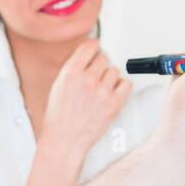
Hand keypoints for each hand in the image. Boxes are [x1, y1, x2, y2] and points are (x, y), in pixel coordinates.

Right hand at [40, 39, 130, 159]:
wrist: (64, 139)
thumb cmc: (59, 117)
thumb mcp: (58, 86)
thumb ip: (74, 69)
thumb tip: (88, 56)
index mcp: (70, 73)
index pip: (90, 46)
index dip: (93, 49)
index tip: (94, 53)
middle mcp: (86, 80)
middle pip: (104, 58)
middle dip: (100, 67)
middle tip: (95, 78)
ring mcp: (101, 92)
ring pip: (115, 71)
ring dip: (110, 78)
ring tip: (100, 90)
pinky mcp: (114, 104)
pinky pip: (126, 84)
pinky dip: (121, 87)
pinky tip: (111, 94)